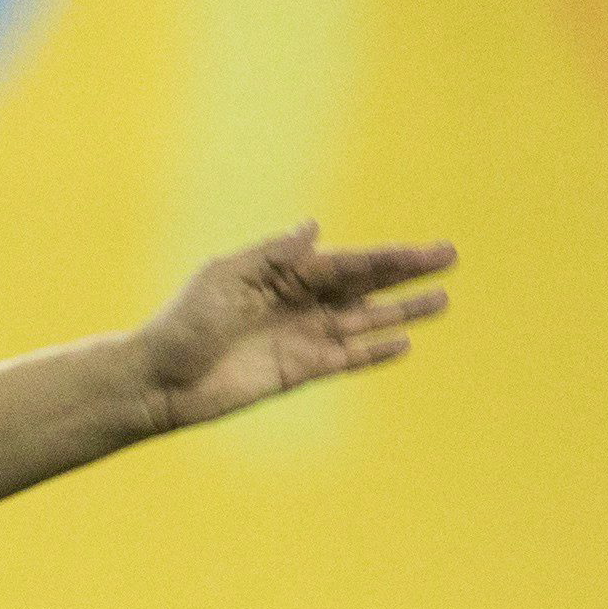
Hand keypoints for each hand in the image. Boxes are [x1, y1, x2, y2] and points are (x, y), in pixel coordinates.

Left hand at [136, 225, 454, 432]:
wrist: (158, 381)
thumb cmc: (182, 324)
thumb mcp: (223, 279)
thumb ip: (271, 256)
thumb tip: (314, 228)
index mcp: (283, 274)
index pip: (347, 262)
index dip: (388, 256)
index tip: (426, 251)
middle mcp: (299, 303)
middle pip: (364, 285)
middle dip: (406, 273)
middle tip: (449, 259)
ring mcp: (301, 338)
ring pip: (362, 321)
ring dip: (401, 312)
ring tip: (441, 301)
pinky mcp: (297, 372)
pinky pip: (345, 359)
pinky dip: (372, 352)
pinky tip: (403, 343)